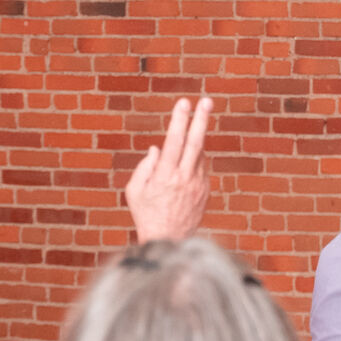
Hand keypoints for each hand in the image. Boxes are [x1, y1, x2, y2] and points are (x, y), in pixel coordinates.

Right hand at [124, 97, 212, 241]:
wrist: (169, 240)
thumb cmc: (146, 214)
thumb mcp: (134, 191)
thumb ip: (144, 167)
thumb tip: (157, 148)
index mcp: (164, 175)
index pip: (174, 141)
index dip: (179, 120)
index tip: (184, 103)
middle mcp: (184, 178)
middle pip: (196, 142)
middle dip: (201, 119)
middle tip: (207, 101)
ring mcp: (198, 184)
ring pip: (201, 154)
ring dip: (199, 138)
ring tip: (194, 128)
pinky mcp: (206, 191)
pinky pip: (202, 168)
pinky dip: (196, 160)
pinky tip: (187, 162)